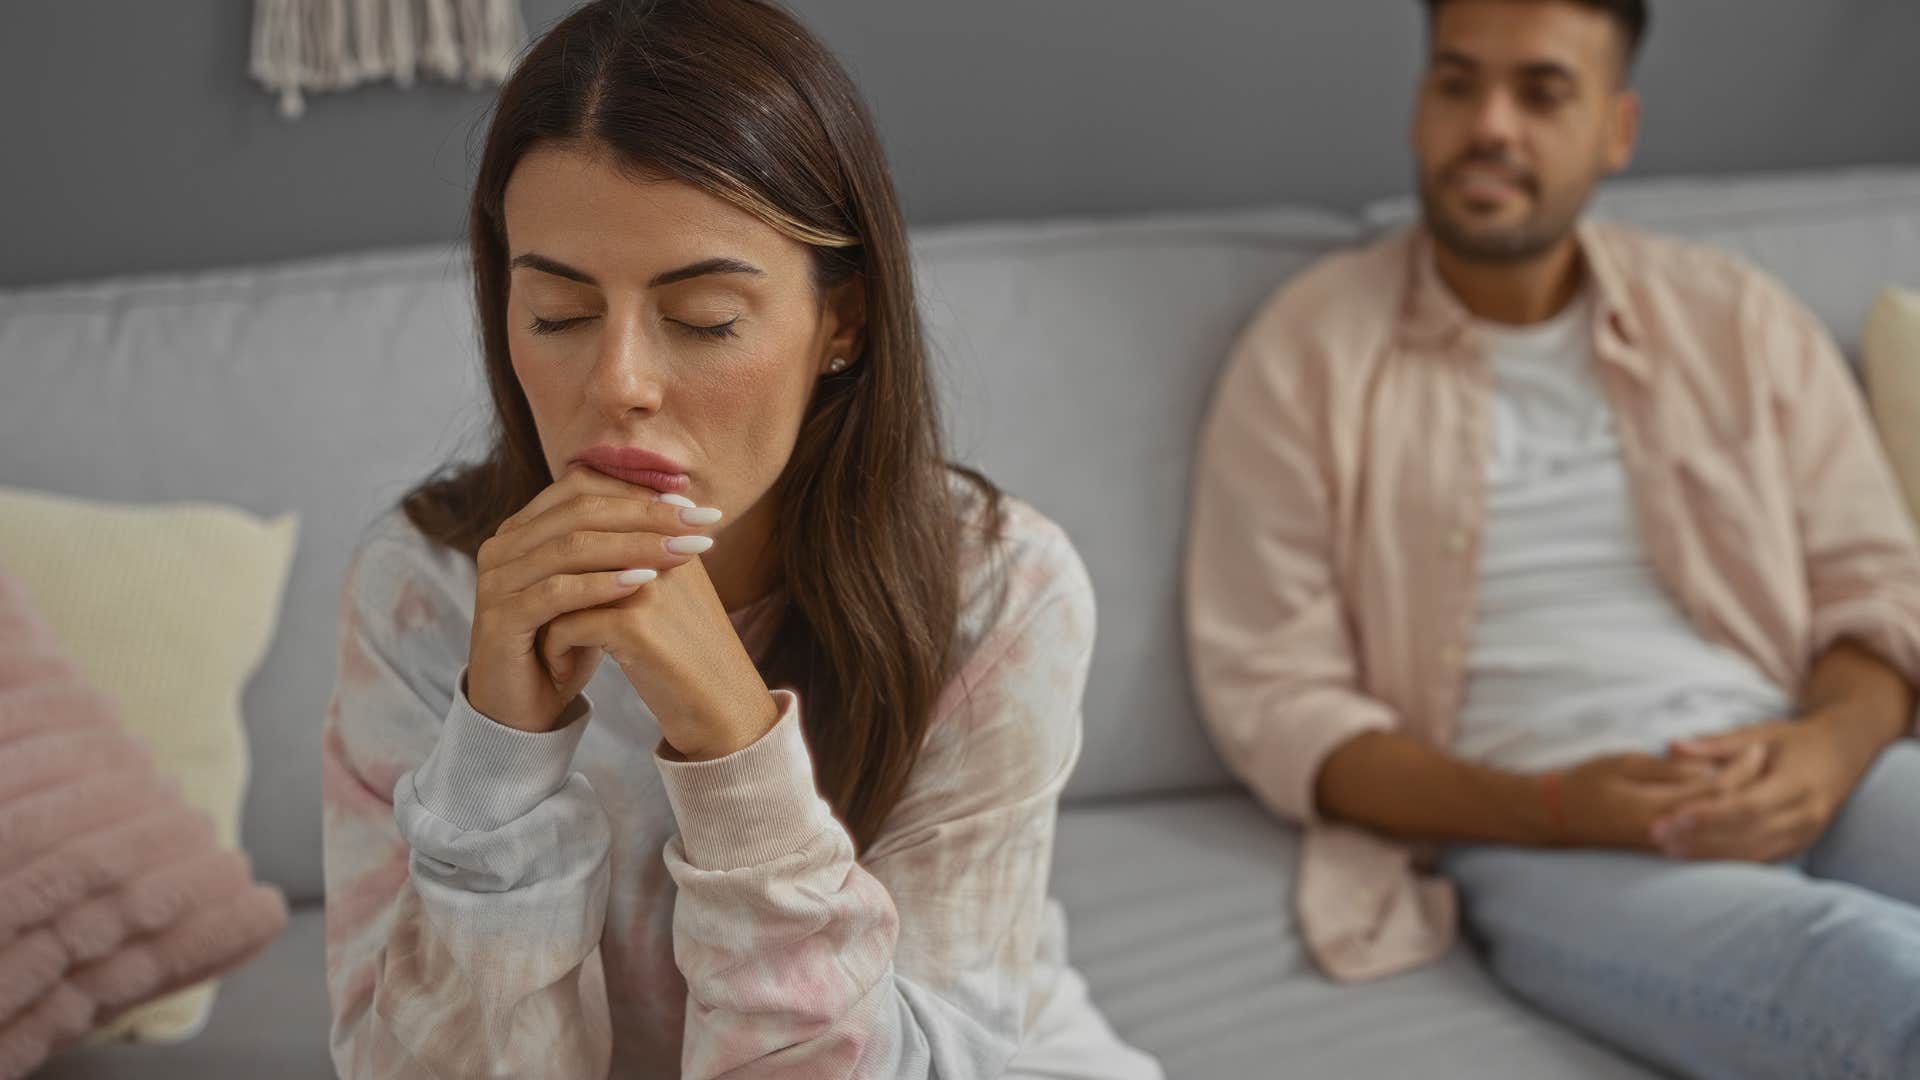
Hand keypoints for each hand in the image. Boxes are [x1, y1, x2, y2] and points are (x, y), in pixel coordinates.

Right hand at [466, 466, 723, 733]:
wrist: (524, 711)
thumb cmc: (566, 644)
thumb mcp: (597, 589)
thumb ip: (621, 546)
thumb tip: (680, 504)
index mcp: (523, 528)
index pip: (582, 487)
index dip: (638, 492)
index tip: (693, 507)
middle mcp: (503, 546)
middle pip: (580, 510)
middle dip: (646, 515)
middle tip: (699, 524)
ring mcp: (496, 580)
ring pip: (571, 548)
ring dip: (633, 546)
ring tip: (683, 552)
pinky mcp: (499, 618)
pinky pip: (556, 593)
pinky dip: (601, 584)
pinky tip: (643, 583)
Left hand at [533, 480, 779, 761]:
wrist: (724, 708)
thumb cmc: (693, 653)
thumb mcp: (673, 593)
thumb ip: (641, 556)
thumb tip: (590, 529)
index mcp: (673, 535)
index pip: (599, 507)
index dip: (564, 542)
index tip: (555, 581)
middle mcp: (662, 552)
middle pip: (577, 541)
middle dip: (549, 576)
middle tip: (538, 608)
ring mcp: (649, 587)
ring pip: (563, 582)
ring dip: (547, 614)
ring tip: (545, 638)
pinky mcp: (635, 627)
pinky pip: (565, 625)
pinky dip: (556, 649)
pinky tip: (562, 670)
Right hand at [1554, 747, 1765, 851]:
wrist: (1558, 816)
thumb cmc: (1587, 782)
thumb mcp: (1625, 764)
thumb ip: (1670, 770)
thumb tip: (1711, 772)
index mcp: (1657, 808)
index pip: (1716, 790)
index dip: (1742, 768)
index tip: (1759, 747)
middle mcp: (1668, 834)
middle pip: (1725, 812)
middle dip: (1751, 785)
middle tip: (1768, 760)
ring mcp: (1669, 848)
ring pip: (1723, 835)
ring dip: (1747, 810)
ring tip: (1764, 784)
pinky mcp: (1667, 853)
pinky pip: (1712, 846)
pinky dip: (1734, 832)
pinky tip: (1748, 818)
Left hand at [1653, 720, 1866, 862]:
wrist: (1843, 755)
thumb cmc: (1794, 741)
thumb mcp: (1760, 734)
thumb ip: (1717, 744)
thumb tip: (1672, 745)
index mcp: (1798, 784)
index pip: (1749, 806)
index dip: (1710, 814)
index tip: (1673, 815)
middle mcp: (1806, 815)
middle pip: (1748, 833)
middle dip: (1701, 836)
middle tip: (1657, 832)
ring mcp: (1805, 835)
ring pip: (1753, 853)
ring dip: (1708, 853)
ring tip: (1667, 848)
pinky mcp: (1799, 846)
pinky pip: (1760, 859)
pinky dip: (1727, 861)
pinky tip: (1694, 857)